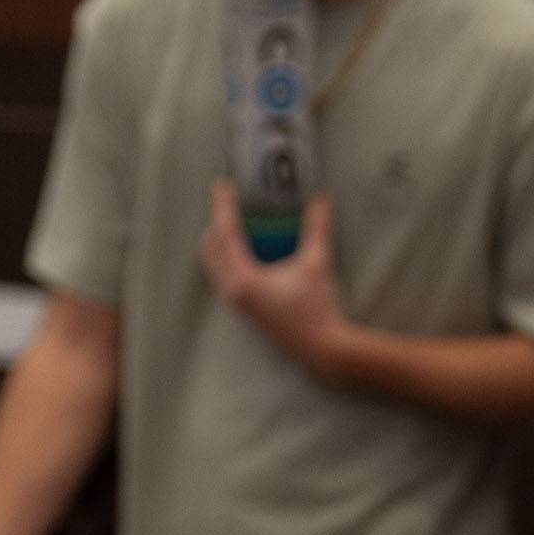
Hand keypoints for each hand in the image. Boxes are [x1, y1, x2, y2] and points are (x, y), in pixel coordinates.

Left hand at [203, 181, 351, 376]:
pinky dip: (227, 257)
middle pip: (210, 248)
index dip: (223, 206)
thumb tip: (322, 199)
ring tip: (235, 222)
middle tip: (228, 202)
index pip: (225, 234)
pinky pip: (223, 275)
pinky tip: (245, 250)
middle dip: (217, 222)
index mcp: (244, 280)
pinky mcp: (243, 310)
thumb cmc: (318, 310)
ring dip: (220, 241)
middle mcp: (232, 292)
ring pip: (214, 264)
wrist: (323, 350)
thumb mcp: (316, 265)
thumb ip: (317, 229)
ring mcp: (236, 304)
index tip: (222, 185)